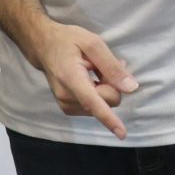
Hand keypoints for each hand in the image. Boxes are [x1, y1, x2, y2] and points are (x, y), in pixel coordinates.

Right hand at [28, 21, 136, 136]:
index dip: (109, 118)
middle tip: (107, 64)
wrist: (43, 46)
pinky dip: (100, 94)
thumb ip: (111, 66)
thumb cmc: (68, 40)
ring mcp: (65, 104)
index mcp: (71, 78)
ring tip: (96, 69)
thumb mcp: (92, 43)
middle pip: (107, 101)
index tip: (122, 134)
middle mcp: (66, 96)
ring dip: (106, 88)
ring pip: (103, 105)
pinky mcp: (67, 109)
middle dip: (114, 84)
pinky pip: (95, 107)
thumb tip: (130, 88)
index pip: (92, 102)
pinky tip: (93, 79)